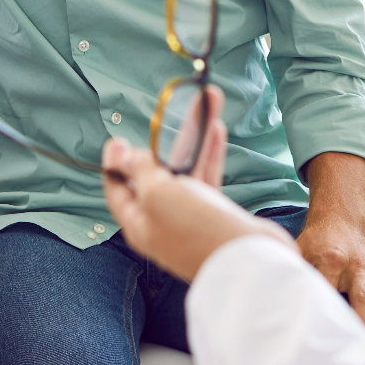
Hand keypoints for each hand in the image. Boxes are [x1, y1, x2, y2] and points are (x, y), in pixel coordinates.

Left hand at [101, 87, 293, 281]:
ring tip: (208, 102)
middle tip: (170, 105)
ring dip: (196, 135)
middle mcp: (162, 221)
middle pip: (158, 171)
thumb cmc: (198, 230)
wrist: (249, 262)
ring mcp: (191, 218)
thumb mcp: (158, 194)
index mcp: (139, 222)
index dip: (115, 164)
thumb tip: (127, 158)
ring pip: (188, 168)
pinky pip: (209, 176)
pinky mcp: (217, 214)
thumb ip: (141, 171)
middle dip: (166, 137)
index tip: (117, 139)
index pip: (118, 190)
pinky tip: (216, 129)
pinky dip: (210, 153)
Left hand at [298, 152, 364, 325]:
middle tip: (359, 350)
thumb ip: (295, 272)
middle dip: (362, 325)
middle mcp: (355, 267)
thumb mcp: (301, 250)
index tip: (327, 337)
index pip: (332, 293)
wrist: (339, 219)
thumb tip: (281, 299)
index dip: (330, 315)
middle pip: (363, 300)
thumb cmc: (317, 239)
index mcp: (332, 261)